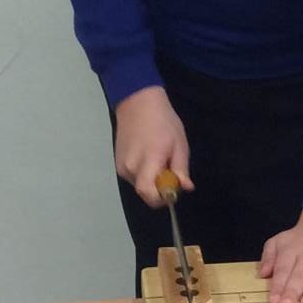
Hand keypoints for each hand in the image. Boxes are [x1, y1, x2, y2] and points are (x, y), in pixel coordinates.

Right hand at [114, 86, 191, 206]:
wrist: (138, 103)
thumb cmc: (163, 121)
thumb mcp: (179, 144)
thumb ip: (181, 169)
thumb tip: (185, 188)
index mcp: (148, 161)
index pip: (148, 193)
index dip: (161, 199)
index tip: (173, 191)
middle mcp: (130, 167)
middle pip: (145, 192)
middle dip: (159, 189)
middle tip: (170, 172)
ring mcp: (122, 166)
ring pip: (139, 185)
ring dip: (151, 180)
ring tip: (159, 160)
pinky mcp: (118, 163)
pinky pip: (133, 177)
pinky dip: (143, 174)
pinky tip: (148, 157)